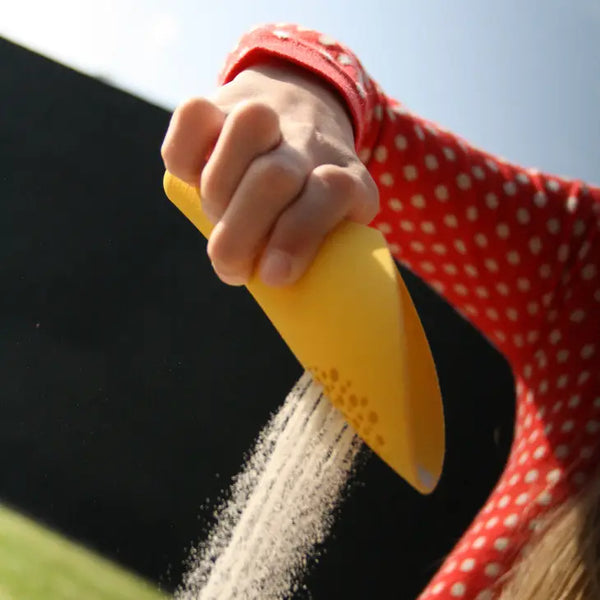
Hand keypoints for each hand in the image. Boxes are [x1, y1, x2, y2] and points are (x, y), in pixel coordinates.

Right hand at [161, 59, 378, 286]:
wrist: (304, 107)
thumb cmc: (311, 194)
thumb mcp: (334, 223)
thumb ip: (319, 254)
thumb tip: (293, 302)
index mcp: (344, 176)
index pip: (331, 194)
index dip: (298, 236)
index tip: (273, 276)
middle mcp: (307, 142)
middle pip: (275, 176)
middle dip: (241, 231)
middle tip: (233, 267)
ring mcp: (265, 114)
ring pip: (244, 131)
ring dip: (219, 188)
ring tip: (217, 215)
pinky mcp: (221, 102)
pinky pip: (193, 116)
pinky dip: (185, 153)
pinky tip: (192, 177)